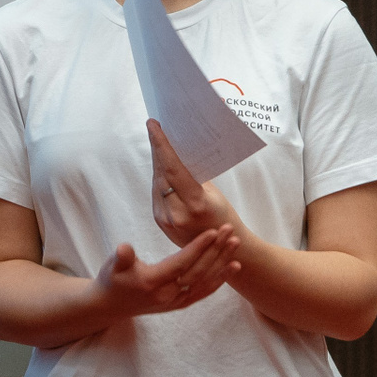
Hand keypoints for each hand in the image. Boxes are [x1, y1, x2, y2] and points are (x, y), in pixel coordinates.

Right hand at [95, 228, 239, 317]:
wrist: (111, 306)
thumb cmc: (112, 280)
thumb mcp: (111, 265)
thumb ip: (121, 257)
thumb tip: (124, 248)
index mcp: (151, 282)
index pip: (181, 264)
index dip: (198, 248)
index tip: (213, 232)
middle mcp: (167, 294)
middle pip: (198, 271)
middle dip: (216, 250)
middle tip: (229, 231)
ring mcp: (176, 301)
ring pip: (205, 281)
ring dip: (222, 262)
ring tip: (235, 244)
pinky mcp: (180, 303)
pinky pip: (204, 291)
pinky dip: (220, 279)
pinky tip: (233, 267)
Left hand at [148, 119, 239, 246]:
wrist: (221, 252)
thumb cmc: (224, 217)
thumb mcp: (214, 193)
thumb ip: (195, 174)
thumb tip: (181, 149)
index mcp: (195, 204)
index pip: (172, 168)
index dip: (161, 144)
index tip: (153, 124)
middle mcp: (176, 213)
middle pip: (161, 172)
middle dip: (157, 148)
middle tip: (155, 126)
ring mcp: (165, 219)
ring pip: (157, 182)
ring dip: (157, 161)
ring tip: (158, 140)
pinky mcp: (160, 221)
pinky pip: (157, 193)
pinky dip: (159, 176)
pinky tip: (161, 163)